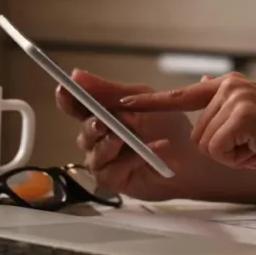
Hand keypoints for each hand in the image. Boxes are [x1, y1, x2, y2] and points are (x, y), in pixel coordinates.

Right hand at [54, 70, 241, 201]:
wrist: (192, 157)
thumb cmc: (169, 127)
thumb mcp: (139, 100)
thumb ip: (108, 91)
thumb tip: (76, 75)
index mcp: (103, 114)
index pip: (76, 106)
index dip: (67, 99)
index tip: (63, 89)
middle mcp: (99, 138)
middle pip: (84, 131)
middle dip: (93, 126)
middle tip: (103, 122)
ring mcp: (104, 160)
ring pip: (94, 152)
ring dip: (110, 144)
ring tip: (125, 138)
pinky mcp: (113, 180)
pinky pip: (111, 170)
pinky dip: (130, 159)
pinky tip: (148, 153)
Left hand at [120, 72, 255, 186]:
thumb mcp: (250, 115)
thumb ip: (222, 103)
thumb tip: (198, 84)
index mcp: (229, 84)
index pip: (180, 94)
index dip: (149, 103)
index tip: (121, 103)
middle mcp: (230, 85)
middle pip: (194, 132)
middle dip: (221, 149)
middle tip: (253, 146)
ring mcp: (236, 98)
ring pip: (204, 143)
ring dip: (230, 155)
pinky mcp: (242, 116)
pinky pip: (216, 150)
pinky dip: (237, 160)